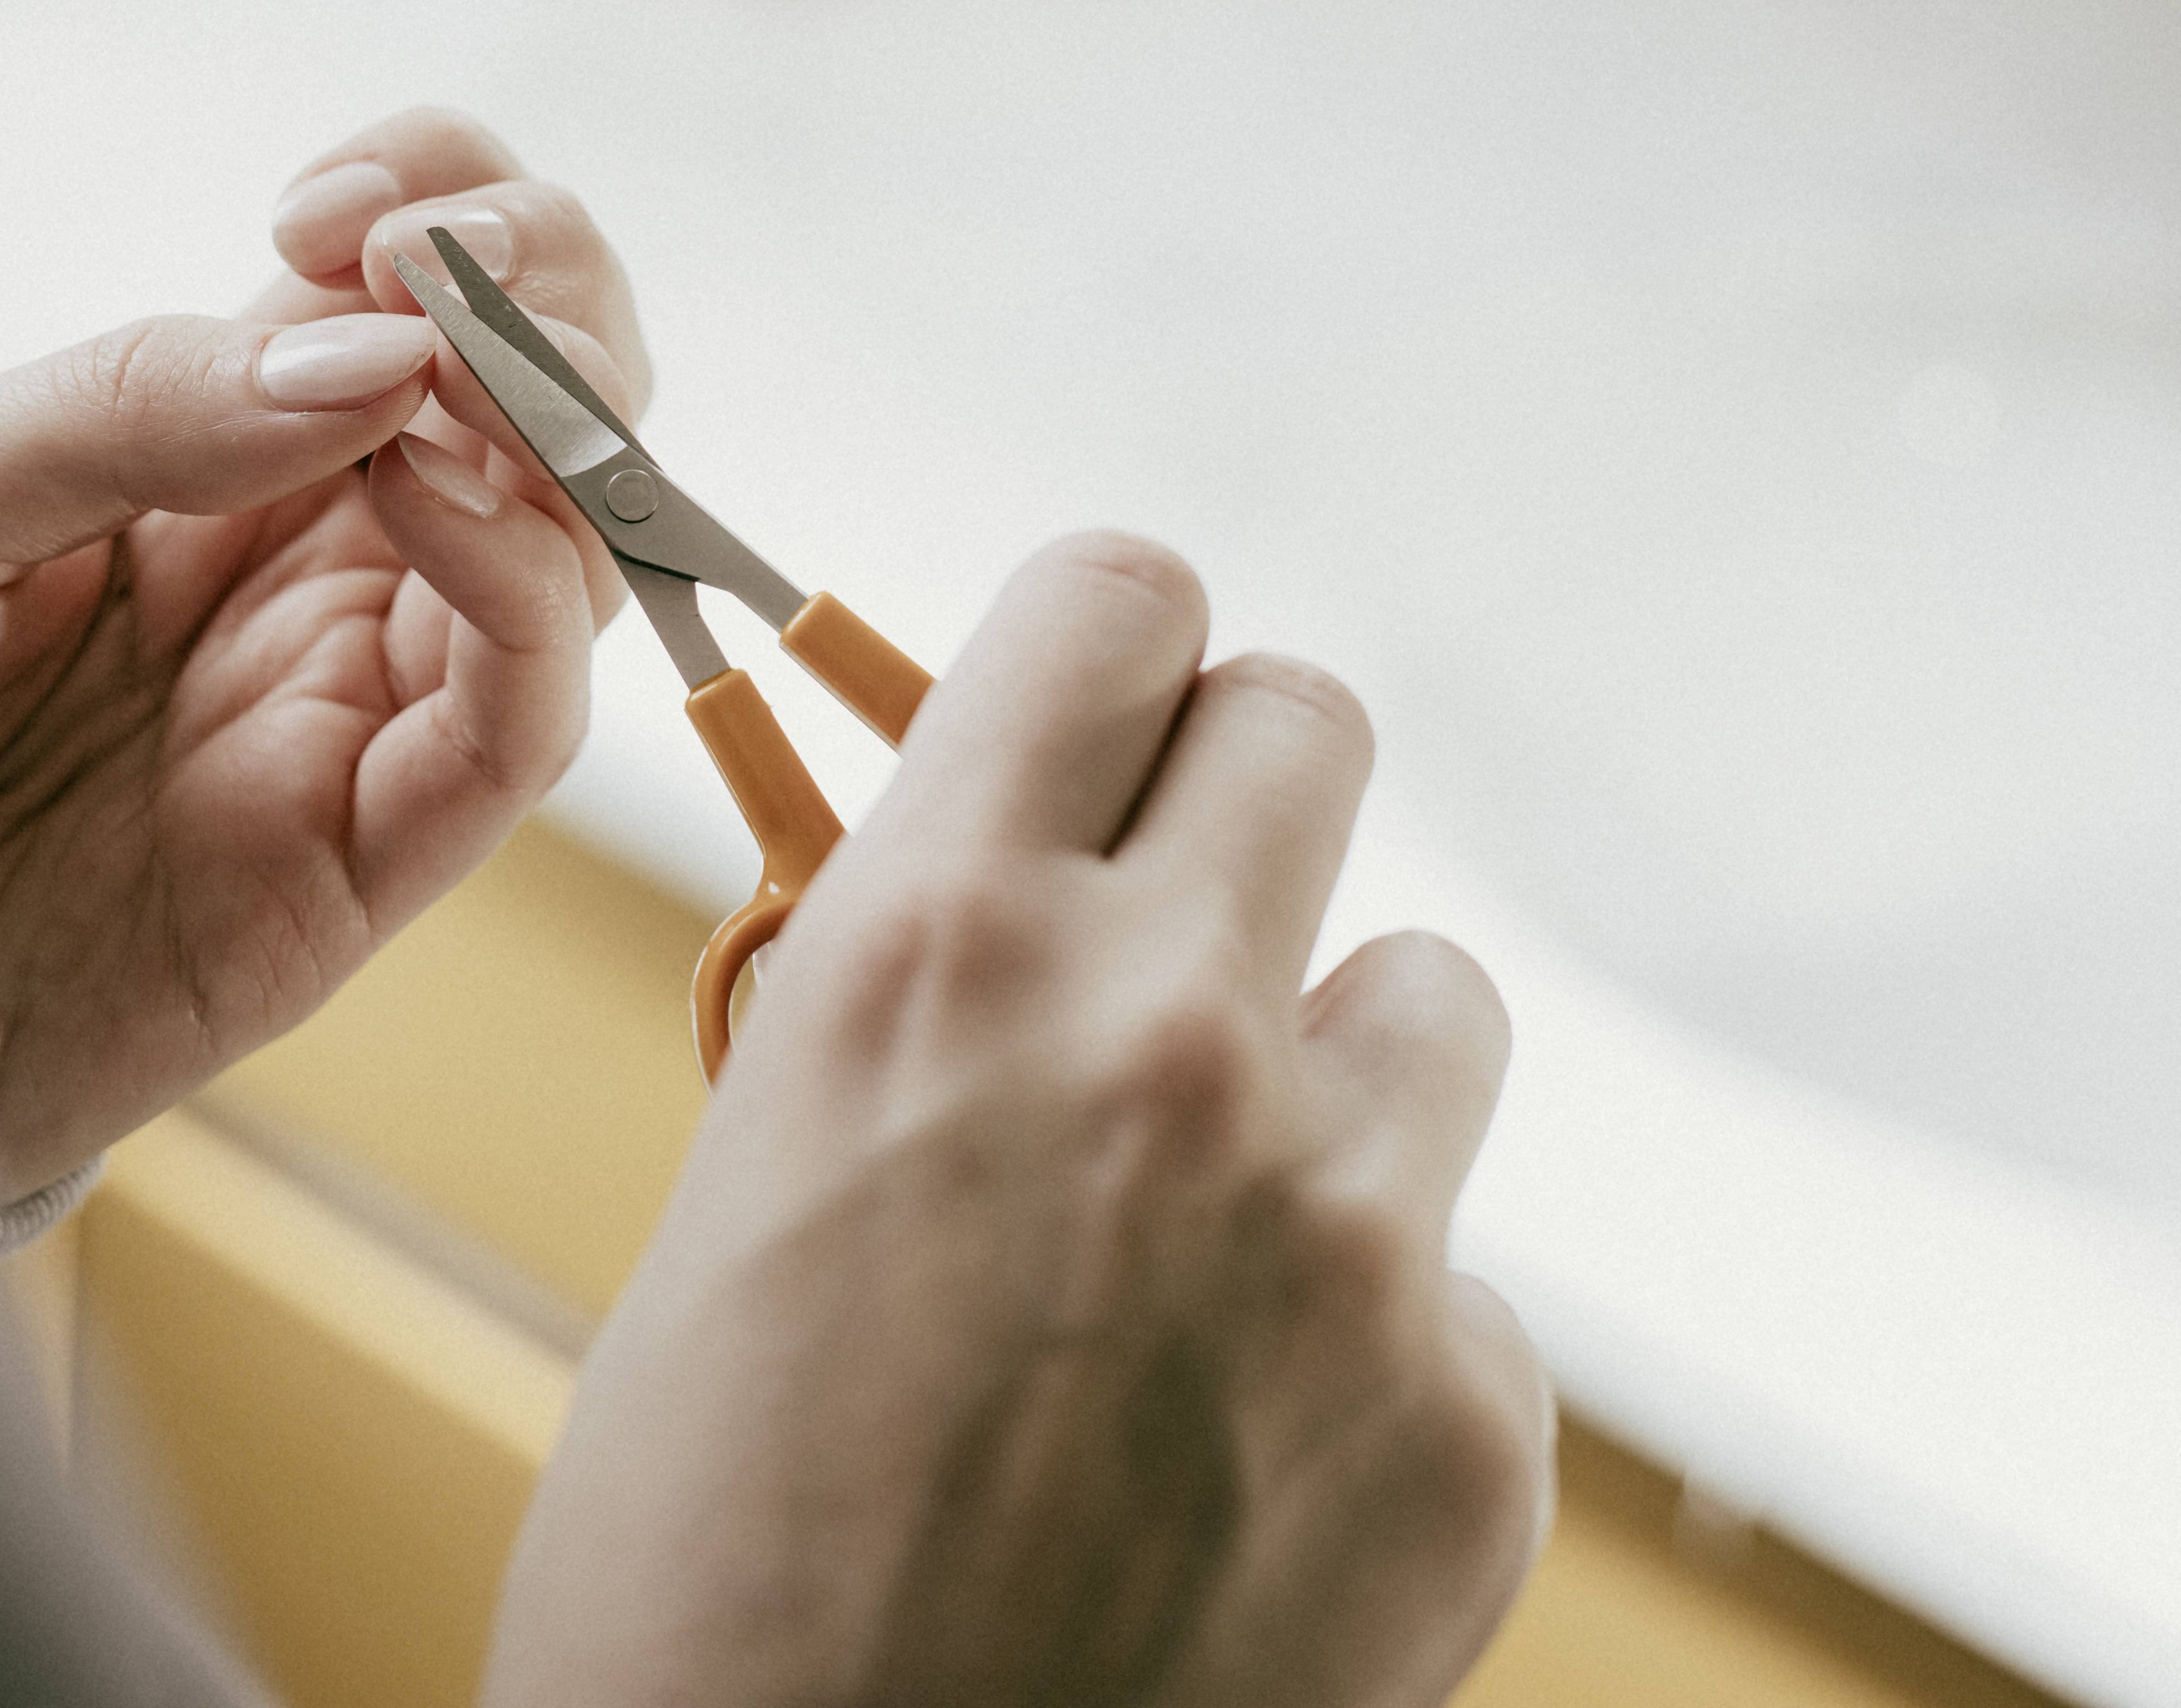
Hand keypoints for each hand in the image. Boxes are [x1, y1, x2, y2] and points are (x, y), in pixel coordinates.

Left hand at [0, 110, 644, 1203]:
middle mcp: (313, 574)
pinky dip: (528, 596)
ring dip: (559, 428)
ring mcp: (341, 717)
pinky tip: (444, 496)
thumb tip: (373, 345)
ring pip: (573, 554)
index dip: (441, 206)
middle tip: (448, 251)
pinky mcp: (348, 872)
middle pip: (546, 406)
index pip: (413, 298)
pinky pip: (516, 732)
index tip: (342, 200)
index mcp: (211, 454)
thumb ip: (126, 409)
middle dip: (551, 290)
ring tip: (451, 367)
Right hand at [488, 535, 1552, 1707]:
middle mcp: (1160, 1037)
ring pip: (1430, 1001)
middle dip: (1240, 813)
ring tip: (1207, 1260)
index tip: (1102, 725)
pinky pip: (1460, 1286)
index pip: (1115, 602)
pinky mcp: (1472, 1418)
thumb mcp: (748, 1202)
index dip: (1111, 660)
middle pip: (1307, 727)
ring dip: (1338, 1087)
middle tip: (1176, 943)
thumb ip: (917, 1008)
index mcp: (932, 956)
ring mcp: (1351, 1229)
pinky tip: (1235, 1483)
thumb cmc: (708, 1578)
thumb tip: (1029, 897)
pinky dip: (1371, 1357)